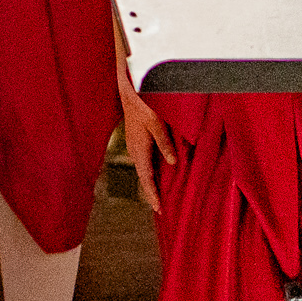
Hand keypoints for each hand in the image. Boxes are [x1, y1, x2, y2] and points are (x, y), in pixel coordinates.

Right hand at [121, 82, 175, 214]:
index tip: (159, 209)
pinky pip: (143, 161)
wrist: (128, 91)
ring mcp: (134, 145)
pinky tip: (156, 172)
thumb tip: (173, 163)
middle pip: (143, 177)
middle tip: (160, 209)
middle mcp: (134, 150)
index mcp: (138, 149)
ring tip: (158, 195)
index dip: (153, 194)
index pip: (146, 178)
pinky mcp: (136, 140)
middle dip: (151, 192)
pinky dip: (149, 171)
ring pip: (143, 169)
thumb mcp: (157, 123)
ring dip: (150, 182)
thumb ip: (165, 143)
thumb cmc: (143, 105)